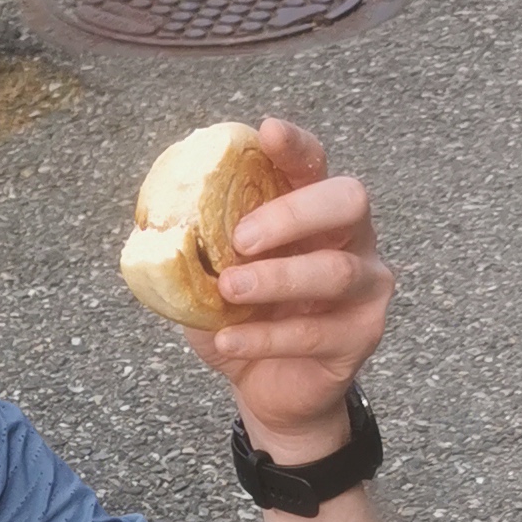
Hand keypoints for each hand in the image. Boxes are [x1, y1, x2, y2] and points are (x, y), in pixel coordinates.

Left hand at [186, 117, 393, 459]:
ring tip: (229, 289)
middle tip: (241, 238)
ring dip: (276, 279)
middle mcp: (352, 238)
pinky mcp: (362, 334)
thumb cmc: (244, 319)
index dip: (294, 145)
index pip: (313, 164)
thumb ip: (197, 248)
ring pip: (335, 270)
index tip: (266, 131)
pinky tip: (228, 339)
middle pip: (347, 201)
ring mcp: (366, 285)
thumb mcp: (211, 279)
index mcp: (314, 212)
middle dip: (293, 213)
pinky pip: (316, 332)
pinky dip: (265, 336)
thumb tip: (155, 224)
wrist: (269, 390)